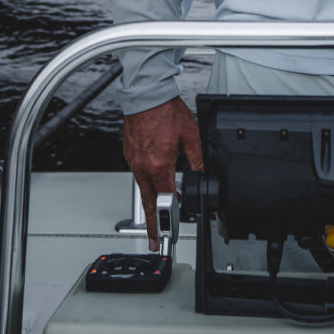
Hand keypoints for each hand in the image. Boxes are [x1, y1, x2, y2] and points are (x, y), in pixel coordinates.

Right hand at [123, 97, 203, 249]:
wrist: (146, 94)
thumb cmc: (166, 110)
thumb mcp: (190, 135)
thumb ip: (198, 158)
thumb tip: (204, 174)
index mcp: (159, 165)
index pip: (164, 200)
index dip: (169, 216)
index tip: (168, 231)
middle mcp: (144, 166)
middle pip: (148, 202)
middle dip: (152, 223)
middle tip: (154, 239)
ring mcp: (134, 160)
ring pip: (142, 187)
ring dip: (150, 201)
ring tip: (157, 213)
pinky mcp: (129, 153)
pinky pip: (138, 172)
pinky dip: (145, 180)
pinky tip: (154, 178)